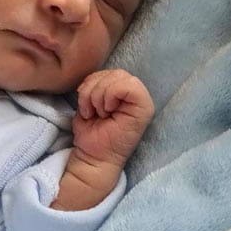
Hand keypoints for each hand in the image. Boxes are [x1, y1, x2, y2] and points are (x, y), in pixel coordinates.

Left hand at [52, 69, 153, 211]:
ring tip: (98, 114)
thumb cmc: (91, 134)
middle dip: (92, 90)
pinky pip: (128, 86)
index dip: (91, 84)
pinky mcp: (145, 108)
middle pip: (113, 72)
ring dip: (98, 96)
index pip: (108, 72)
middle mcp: (135, 94)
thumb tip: (89, 80)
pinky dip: (110, 96)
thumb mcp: (87, 104)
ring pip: (119, 76)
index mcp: (122, 92)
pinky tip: (106, 112)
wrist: (93, 158)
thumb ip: (93, 87)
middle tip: (91, 111)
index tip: (86, 106)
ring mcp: (142, 100)